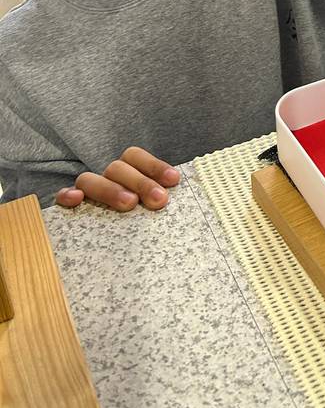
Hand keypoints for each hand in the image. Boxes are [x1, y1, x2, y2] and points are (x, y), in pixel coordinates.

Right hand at [55, 147, 180, 211]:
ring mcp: (87, 191)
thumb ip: (161, 197)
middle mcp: (107, 178)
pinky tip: (76, 200)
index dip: (154, 166)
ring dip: (110, 189)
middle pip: (117, 168)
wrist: (111, 251)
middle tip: (159, 200)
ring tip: (129, 203)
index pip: (135, 156)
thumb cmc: (142, 218)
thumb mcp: (154, 205)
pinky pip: (62, 196)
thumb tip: (179, 194)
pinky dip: (67, 195)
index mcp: (127, 171)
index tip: (173, 180)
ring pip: (90, 179)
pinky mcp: (69, 207)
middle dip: (141, 182)